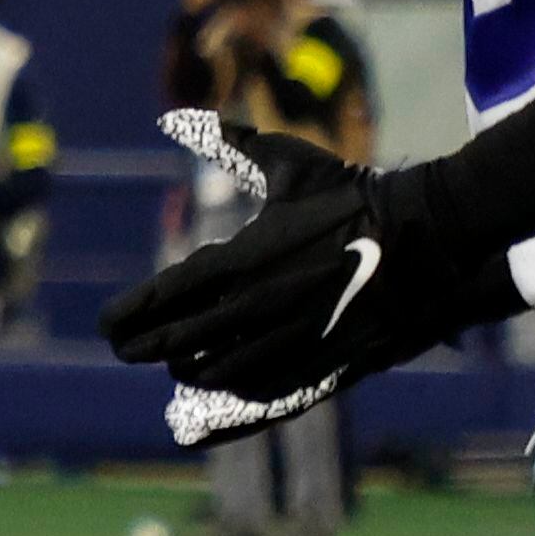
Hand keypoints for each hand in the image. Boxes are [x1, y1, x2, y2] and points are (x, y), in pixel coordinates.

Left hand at [102, 113, 521, 427]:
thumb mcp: (288, 162)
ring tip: (177, 366)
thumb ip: (226, 142)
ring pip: (218, 374)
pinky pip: (268, 400)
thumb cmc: (353, 197)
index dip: (129, 313)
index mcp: (241, 260)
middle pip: (180, 340)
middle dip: (145, 347)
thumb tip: (173, 115)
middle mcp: (258, 307)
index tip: (105, 323)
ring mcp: (292, 341)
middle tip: (122, 349)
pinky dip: (233, 413)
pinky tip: (207, 420)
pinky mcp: (327, 366)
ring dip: (190, 373)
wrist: (429, 236)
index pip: (164, 295)